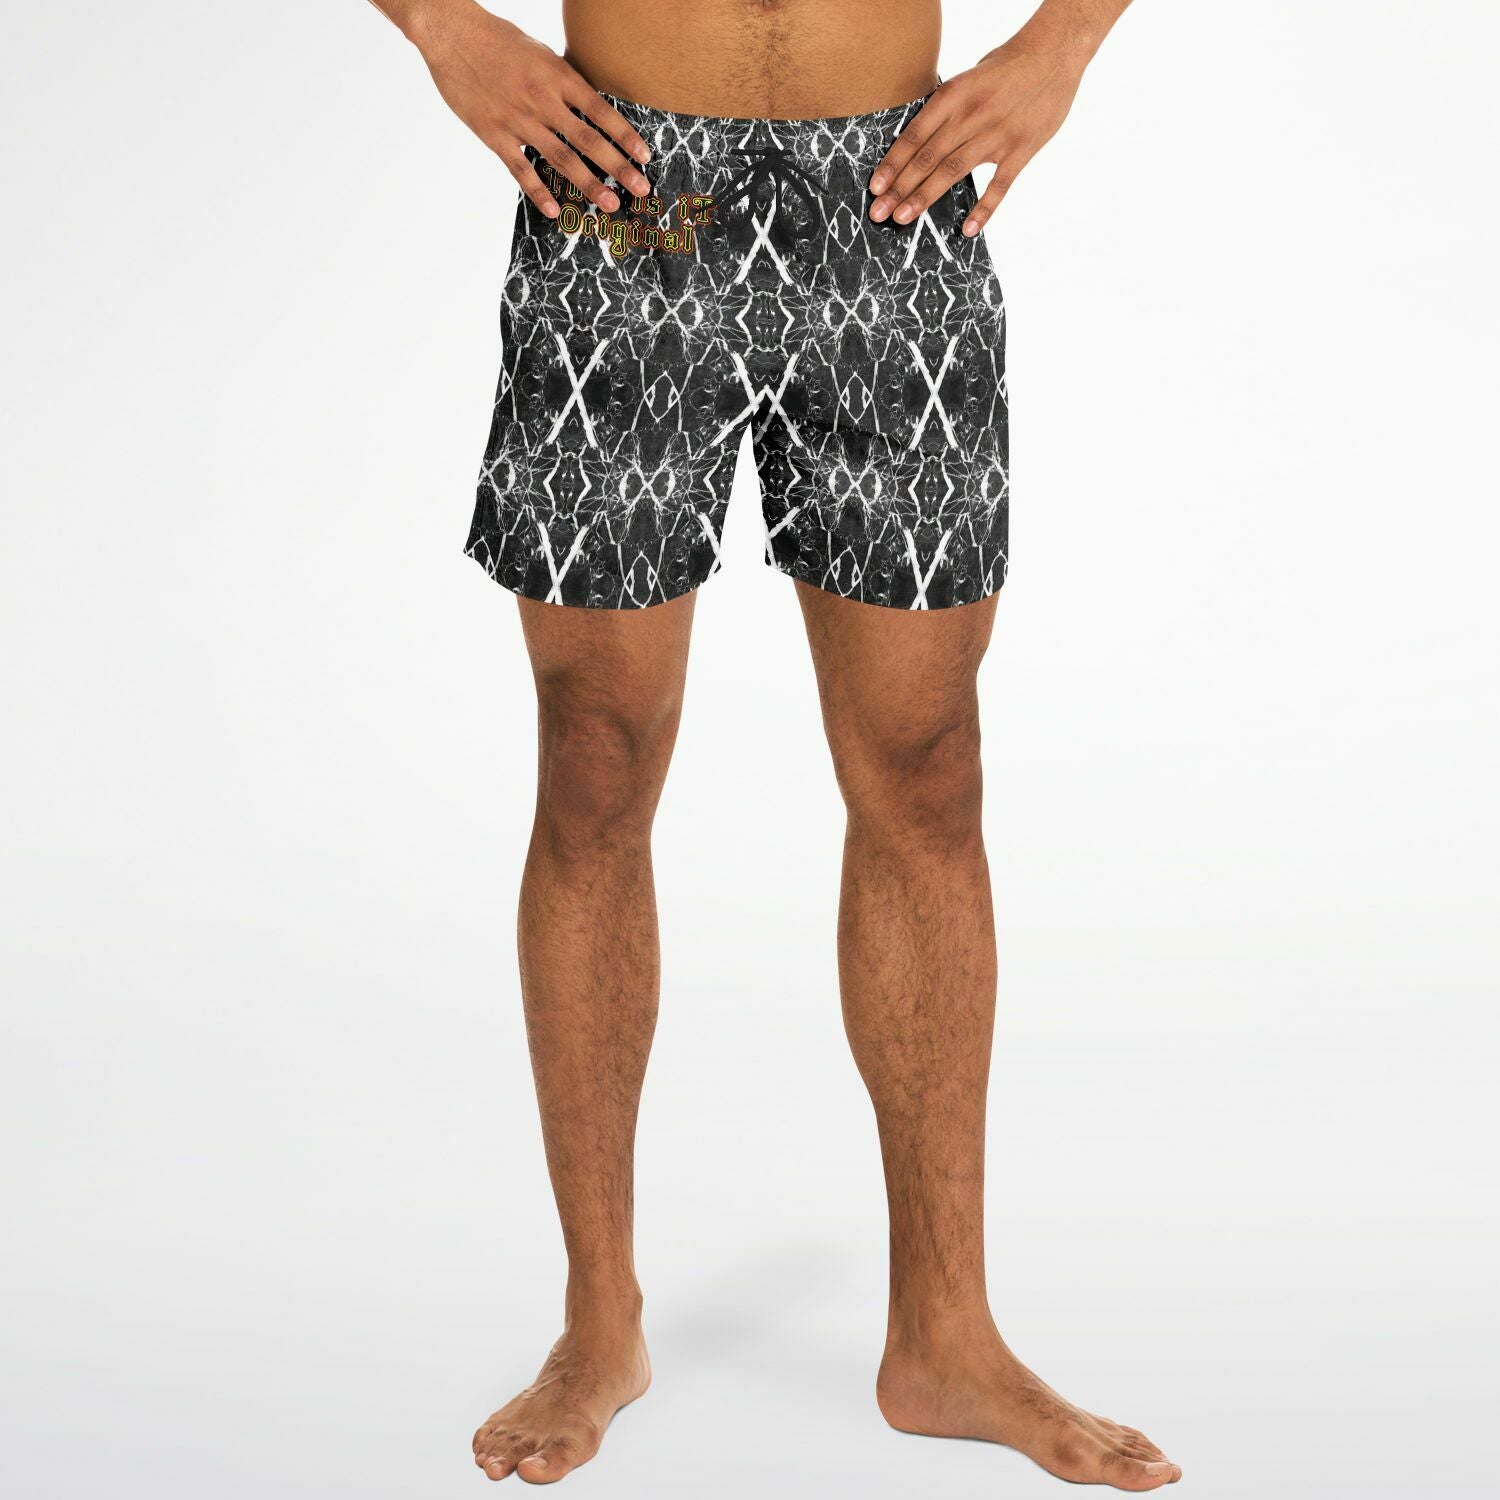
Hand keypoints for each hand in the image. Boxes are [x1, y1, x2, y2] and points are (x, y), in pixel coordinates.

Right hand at [408, 1, 651, 217]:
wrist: (452, 34)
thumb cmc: (498, 40)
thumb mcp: (540, 53)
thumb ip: (563, 82)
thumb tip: (588, 106)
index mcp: (557, 76)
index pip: (600, 111)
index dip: (625, 135)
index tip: (644, 156)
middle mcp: (543, 100)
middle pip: (588, 140)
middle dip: (619, 167)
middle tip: (641, 189)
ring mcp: (519, 120)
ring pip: (561, 159)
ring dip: (589, 185)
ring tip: (611, 204)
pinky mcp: (494, 135)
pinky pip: (521, 170)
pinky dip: (538, 193)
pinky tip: (555, 211)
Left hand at [868, 34, 1088, 236]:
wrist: (1054, 53)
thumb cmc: (1006, 66)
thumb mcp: (968, 79)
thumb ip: (945, 110)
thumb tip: (918, 142)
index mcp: (954, 95)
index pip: (915, 135)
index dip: (892, 163)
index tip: (875, 187)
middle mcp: (971, 116)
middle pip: (927, 158)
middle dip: (899, 188)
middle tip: (879, 213)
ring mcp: (996, 135)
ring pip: (953, 172)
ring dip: (925, 197)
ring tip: (903, 219)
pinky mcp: (1021, 149)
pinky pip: (999, 186)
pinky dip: (983, 210)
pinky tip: (968, 230)